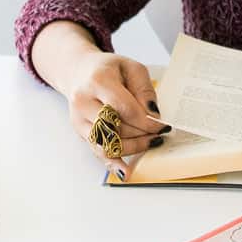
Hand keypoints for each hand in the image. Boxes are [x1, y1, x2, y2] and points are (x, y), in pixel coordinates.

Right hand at [61, 50, 168, 177]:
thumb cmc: (108, 69)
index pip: (126, 109)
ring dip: (133, 147)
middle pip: (116, 128)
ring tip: (150, 142)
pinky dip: (113, 163)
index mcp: (98, 81)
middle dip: (142, 135)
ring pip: (107, 143)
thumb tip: (153, 115)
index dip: (147, 122)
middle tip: (159, 134)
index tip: (163, 126)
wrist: (79, 71)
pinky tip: (125, 173)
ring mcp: (78, 119)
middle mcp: (83, 101)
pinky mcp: (79, 131)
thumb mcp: (131, 68)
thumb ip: (144, 90)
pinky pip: (97, 151)